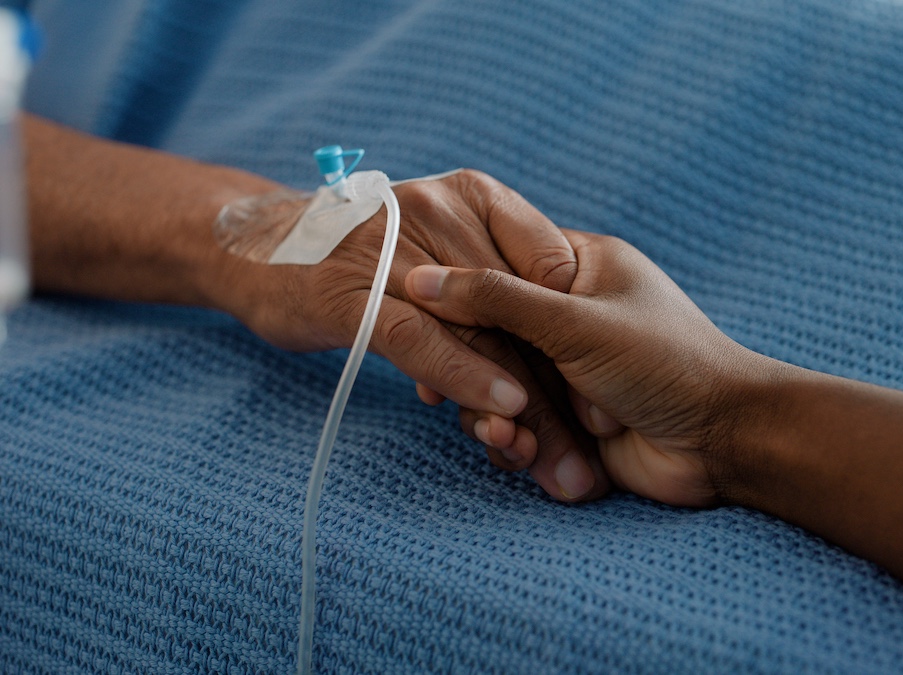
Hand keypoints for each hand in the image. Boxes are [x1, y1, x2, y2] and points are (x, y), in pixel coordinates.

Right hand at [213, 171, 609, 500]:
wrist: (259, 250)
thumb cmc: (370, 260)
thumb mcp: (447, 257)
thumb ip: (502, 287)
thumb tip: (566, 344)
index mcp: (478, 197)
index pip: (548, 265)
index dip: (578, 330)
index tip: (595, 393)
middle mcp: (443, 210)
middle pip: (518, 312)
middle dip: (556, 388)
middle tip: (588, 449)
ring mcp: (395, 249)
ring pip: (478, 334)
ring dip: (520, 402)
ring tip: (553, 457)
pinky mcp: (352, 293)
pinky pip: (421, 340)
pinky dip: (464, 376)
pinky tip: (499, 412)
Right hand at [404, 229, 777, 506]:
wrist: (724, 442)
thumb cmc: (665, 363)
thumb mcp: (575, 322)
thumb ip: (496, 300)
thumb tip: (421, 280)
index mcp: (579, 268)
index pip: (497, 265)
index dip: (459, 294)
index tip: (422, 315)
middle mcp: (569, 316)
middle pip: (488, 335)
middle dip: (478, 374)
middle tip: (463, 397)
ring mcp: (567, 372)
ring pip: (496, 388)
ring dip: (496, 418)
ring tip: (513, 441)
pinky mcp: (567, 422)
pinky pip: (517, 427)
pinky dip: (516, 445)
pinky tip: (526, 457)